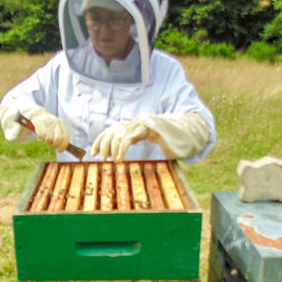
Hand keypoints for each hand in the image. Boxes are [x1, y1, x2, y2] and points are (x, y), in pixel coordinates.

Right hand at [26, 108, 69, 152]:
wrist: (37, 114)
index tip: (60, 150)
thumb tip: (63, 148)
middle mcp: (56, 122)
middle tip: (52, 146)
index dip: (63, 145)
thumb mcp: (57, 128)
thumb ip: (61, 136)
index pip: (65, 136)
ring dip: (47, 142)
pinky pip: (42, 137)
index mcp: (62, 123)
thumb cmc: (49, 125)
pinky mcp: (39, 124)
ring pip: (49, 139)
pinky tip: (40, 136)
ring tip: (46, 139)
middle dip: (55, 145)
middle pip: (58, 139)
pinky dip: (41, 139)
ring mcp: (47, 123)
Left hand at [90, 119, 150, 161]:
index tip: (92, 154)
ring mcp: (123, 131)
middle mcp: (115, 129)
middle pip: (106, 140)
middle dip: (104, 151)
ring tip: (115, 160)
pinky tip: (120, 159)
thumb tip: (104, 155)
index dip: (95, 146)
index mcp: (111, 129)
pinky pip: (123, 145)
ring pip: (114, 143)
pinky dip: (121, 153)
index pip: (101, 137)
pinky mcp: (130, 135)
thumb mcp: (119, 135)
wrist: (144, 125)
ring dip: (113, 153)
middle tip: (104, 160)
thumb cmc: (130, 133)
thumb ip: (111, 143)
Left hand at [91, 113, 210, 161]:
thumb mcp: (149, 142)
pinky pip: (130, 136)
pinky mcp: (149, 127)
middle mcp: (137, 122)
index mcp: (135, 125)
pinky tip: (120, 158)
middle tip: (102, 158)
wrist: (188, 134)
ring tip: (113, 160)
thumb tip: (119, 154)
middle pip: (113, 130)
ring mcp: (143, 123)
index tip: (93, 152)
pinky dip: (122, 148)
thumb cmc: (170, 141)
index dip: (101, 140)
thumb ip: (137, 143)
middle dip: (104, 144)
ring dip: (113, 148)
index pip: (112, 130)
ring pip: (119, 133)